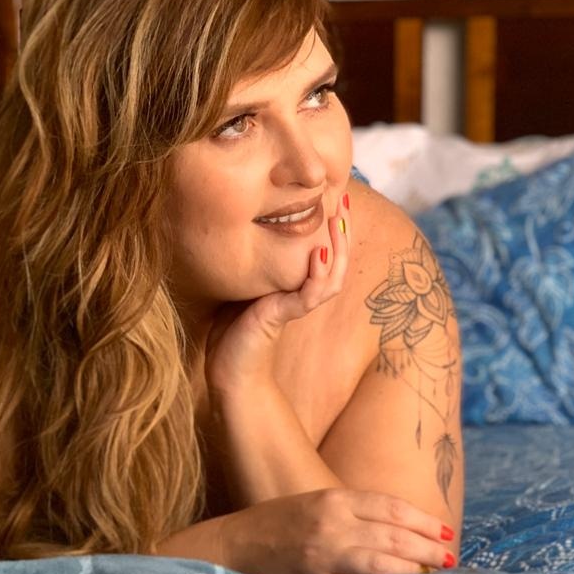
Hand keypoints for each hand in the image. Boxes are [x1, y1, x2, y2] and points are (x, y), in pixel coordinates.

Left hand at [205, 199, 351, 400]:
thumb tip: (239, 233)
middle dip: (342, 232)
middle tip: (344, 200)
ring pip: (330, 277)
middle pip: (336, 262)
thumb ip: (252, 268)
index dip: (331, 230)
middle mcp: (300, 297)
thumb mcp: (242, 289)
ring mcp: (294, 307)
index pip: (323, 256)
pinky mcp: (282, 317)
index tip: (333, 200)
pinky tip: (319, 252)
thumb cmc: (231, 335)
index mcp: (294, 289)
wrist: (228, 373)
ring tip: (338, 220)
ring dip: (338, 249)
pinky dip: (317, 275)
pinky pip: (308, 295)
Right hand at [219, 487, 456, 573]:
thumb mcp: (319, 503)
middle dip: (428, 548)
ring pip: (382, 563)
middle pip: (394, 535)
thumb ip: (357, 514)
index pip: (392, 508)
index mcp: (334, 500)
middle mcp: (332, 525)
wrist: (237, 545)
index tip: (445, 532)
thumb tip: (404, 532)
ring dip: (414, 570)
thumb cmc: (282, 523)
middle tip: (450, 558)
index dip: (424, 521)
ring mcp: (325, 556)